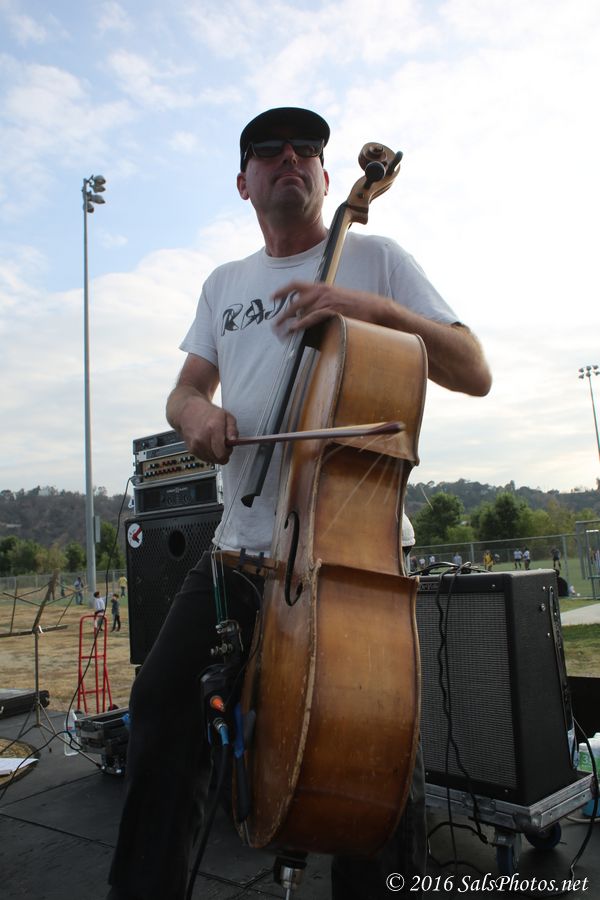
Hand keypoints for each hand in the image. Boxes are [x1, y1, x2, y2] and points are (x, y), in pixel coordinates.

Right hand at [178, 394, 237, 464]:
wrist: (189, 413)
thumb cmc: (208, 414)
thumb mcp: (226, 416)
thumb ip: (232, 429)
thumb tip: (234, 441)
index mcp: (213, 428)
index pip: (222, 452)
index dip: (228, 451)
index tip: (229, 446)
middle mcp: (203, 438)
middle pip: (218, 458)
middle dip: (223, 454)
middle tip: (223, 445)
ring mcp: (196, 445)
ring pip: (212, 460)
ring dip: (216, 455)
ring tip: (215, 443)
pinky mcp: (192, 450)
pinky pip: (205, 459)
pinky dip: (209, 455)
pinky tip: (209, 445)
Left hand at [273, 280, 387, 332]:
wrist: (376, 308)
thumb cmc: (358, 306)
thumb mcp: (337, 299)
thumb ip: (322, 304)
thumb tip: (308, 314)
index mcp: (322, 287)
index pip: (297, 285)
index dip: (283, 290)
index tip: (272, 297)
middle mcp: (322, 291)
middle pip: (295, 300)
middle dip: (282, 312)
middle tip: (274, 323)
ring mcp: (327, 301)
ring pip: (302, 310)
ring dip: (290, 321)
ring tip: (281, 331)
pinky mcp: (333, 310)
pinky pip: (313, 316)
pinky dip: (302, 323)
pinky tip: (295, 328)